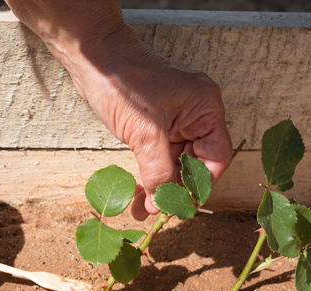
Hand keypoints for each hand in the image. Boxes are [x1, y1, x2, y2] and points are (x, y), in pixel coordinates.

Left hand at [68, 30, 232, 219]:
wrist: (94, 60)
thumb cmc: (123, 82)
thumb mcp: (145, 132)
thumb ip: (159, 170)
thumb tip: (162, 201)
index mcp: (205, 109)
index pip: (216, 158)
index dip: (200, 184)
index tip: (183, 205)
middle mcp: (195, 115)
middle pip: (195, 164)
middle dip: (175, 189)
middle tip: (158, 211)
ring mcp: (175, 121)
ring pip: (174, 164)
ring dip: (158, 186)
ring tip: (142, 209)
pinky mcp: (156, 126)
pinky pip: (158, 157)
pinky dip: (149, 175)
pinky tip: (138, 193)